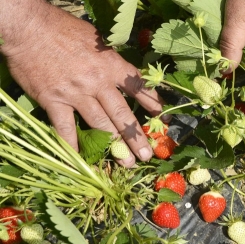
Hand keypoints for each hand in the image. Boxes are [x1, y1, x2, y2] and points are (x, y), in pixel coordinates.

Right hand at [0, 0, 164, 166]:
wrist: (29, 27)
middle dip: (136, 137)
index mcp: (111, 65)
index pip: (138, 88)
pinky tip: (80, 158)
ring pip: (100, 124)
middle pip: (122, 114)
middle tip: (147, 155)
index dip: (152, 103)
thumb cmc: (63, 28)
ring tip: (126, 162)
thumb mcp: (97, 39)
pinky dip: (72, 144)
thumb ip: (111, 60)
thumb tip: (124, 75)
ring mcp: (76, 94)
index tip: (162, 118)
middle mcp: (98, 82)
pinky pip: (66, 127)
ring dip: (114, 146)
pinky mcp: (54, 100)